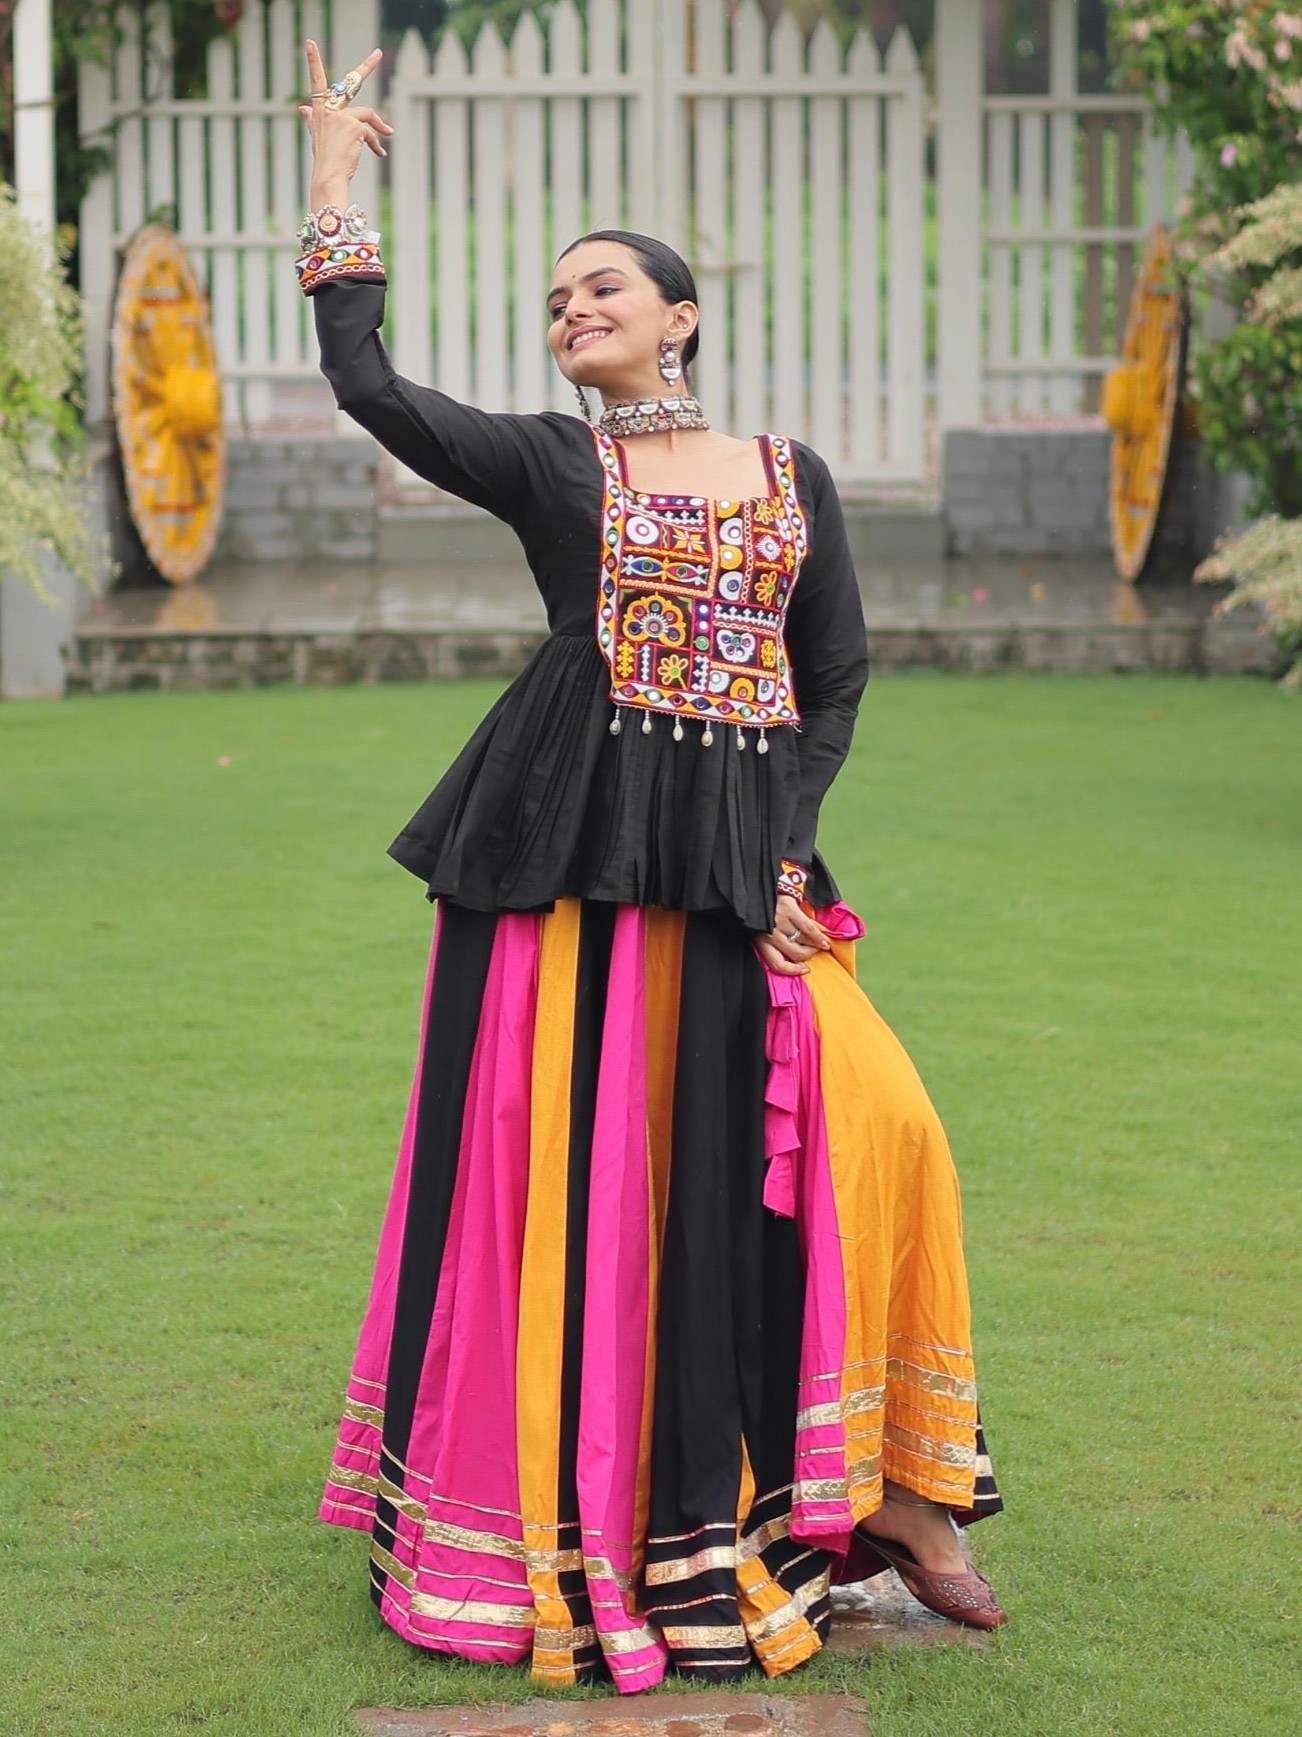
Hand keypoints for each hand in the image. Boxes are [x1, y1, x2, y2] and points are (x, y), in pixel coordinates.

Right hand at [297, 40, 391, 210]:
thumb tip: (302, 108)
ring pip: (367, 114)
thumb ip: (312, 118)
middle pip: (350, 84)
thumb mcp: (316, 135)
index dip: (313, 62)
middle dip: (367, 66)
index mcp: (318, 109)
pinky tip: (379, 153)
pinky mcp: (354, 126)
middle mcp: (328, 109)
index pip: (316, 81)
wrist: (328, 176)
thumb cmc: (324, 158)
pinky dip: (376, 143)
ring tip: (388, 134)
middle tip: (378, 52)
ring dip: (379, 125)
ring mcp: (341, 116)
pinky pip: (371, 131)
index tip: (310, 43)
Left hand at [753, 893, 831, 976]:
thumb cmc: (763, 913)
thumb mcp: (762, 931)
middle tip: (813, 950)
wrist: (761, 887)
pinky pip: (808, 928)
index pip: (776, 964)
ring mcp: (779, 922)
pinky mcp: (788, 910)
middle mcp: (769, 934)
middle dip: (807, 954)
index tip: (804, 969)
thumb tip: (796, 959)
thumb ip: (773, 944)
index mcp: (760, 942)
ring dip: (815, 945)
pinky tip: (824, 941)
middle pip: (794, 954)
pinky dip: (819, 937)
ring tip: (819, 943)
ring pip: (803, 942)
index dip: (792, 970)